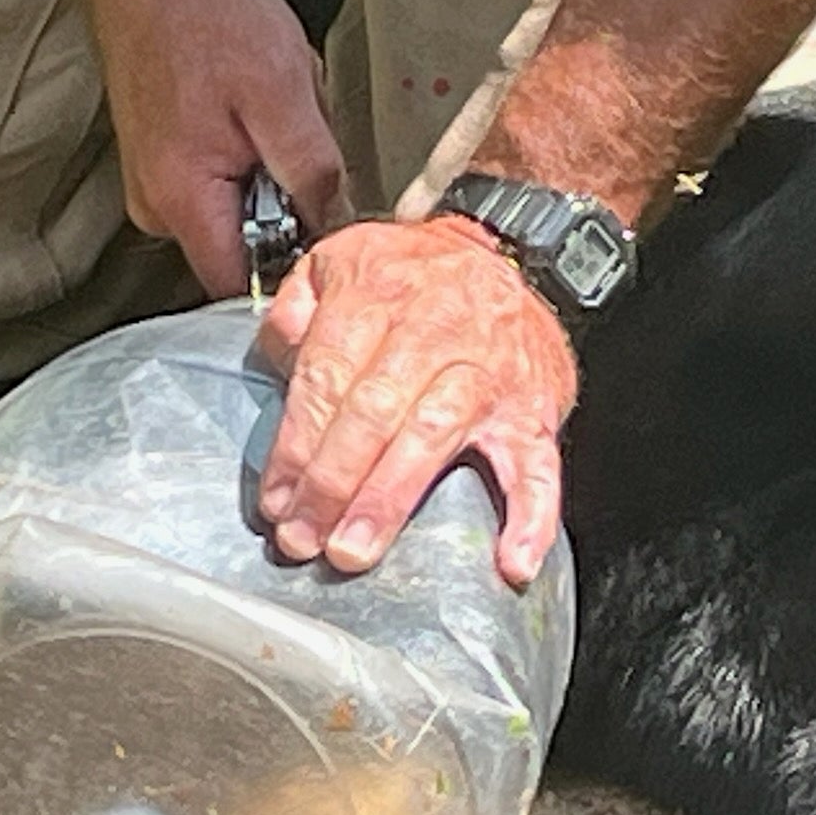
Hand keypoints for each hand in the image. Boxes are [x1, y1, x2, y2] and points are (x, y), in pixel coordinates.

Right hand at [95, 0, 345, 294]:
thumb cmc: (207, 19)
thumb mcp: (284, 92)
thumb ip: (312, 172)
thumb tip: (336, 227)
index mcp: (183, 201)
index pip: (241, 288)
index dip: (294, 276)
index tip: (333, 243)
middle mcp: (159, 209)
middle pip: (249, 252)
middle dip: (292, 207)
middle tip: (301, 141)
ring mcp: (158, 189)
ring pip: (244, 215)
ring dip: (277, 174)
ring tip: (274, 114)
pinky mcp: (167, 168)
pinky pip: (228, 187)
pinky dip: (256, 155)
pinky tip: (256, 109)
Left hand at [254, 218, 578, 583]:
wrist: (517, 254)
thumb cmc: (421, 272)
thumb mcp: (343, 257)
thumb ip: (299, 301)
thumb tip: (280, 347)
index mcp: (381, 293)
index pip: (329, 375)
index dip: (297, 443)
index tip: (277, 498)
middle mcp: (436, 331)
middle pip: (375, 412)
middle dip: (332, 483)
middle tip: (303, 537)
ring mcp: (490, 373)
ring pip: (435, 437)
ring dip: (390, 499)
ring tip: (355, 549)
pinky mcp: (533, 408)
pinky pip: (538, 465)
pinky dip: (533, 516)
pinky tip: (513, 561)